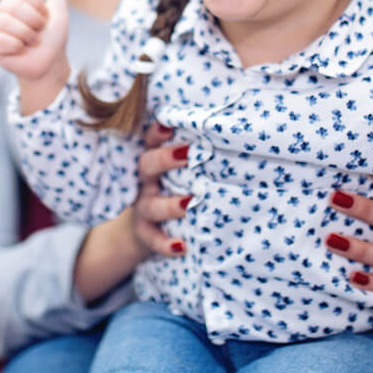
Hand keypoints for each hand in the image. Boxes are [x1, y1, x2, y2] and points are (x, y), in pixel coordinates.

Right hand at [0, 0, 70, 107]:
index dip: (39, 6)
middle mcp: (3, 11)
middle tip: (38, 33)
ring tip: (31, 42)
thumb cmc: (52, 39)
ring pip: (4, 20)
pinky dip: (16, 45)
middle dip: (34, 21)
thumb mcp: (58, 15)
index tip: (44, 18)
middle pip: (14, 4)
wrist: (49, 64)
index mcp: (17, 1)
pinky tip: (19, 49)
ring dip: (26, 34)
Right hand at [130, 122, 191, 257]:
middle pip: (147, 165)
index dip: (157, 132)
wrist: (142, 229)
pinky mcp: (145, 233)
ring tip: (190, 204)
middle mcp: (145, 181)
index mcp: (153, 160)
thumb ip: (191, 155)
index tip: (169, 125)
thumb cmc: (170, 188)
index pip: (151, 141)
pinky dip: (165, 244)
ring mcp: (143, 208)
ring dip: (169, 205)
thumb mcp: (176, 170)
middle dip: (165, 159)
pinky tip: (182, 246)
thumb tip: (230, 136)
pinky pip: (152, 239)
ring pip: (150, 205)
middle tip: (187, 154)